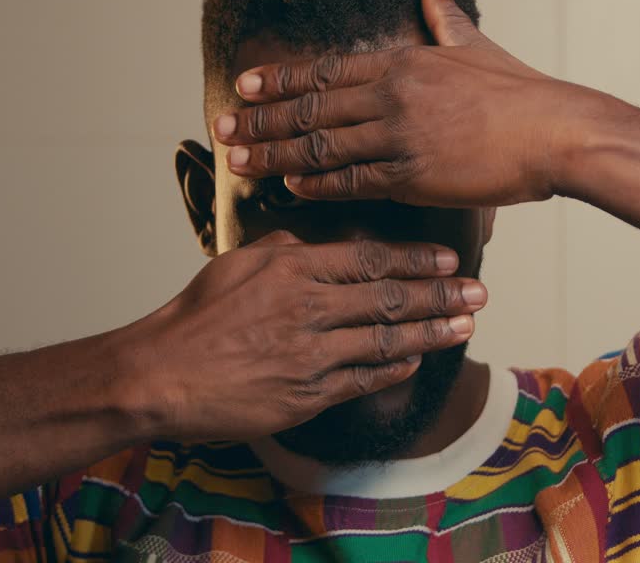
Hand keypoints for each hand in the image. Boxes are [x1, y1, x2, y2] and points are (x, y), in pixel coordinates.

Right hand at [122, 229, 487, 441]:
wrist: (161, 376)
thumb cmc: (195, 318)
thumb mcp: (238, 263)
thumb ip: (287, 249)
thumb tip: (322, 244)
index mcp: (293, 269)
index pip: (370, 258)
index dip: (416, 260)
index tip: (447, 260)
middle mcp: (309, 308)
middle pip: (391, 297)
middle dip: (442, 295)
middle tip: (477, 292)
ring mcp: (311, 355)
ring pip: (387, 339)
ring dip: (433, 331)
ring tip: (465, 325)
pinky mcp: (308, 395)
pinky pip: (366, 379)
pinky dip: (397, 366)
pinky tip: (418, 358)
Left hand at [211, 0, 604, 207]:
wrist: (555, 132)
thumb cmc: (521, 92)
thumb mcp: (476, 45)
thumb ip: (444, 16)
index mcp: (404, 61)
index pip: (325, 69)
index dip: (278, 78)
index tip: (242, 86)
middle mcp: (393, 95)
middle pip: (310, 107)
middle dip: (259, 120)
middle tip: (220, 129)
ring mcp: (401, 137)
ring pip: (321, 146)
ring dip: (274, 155)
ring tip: (238, 163)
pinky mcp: (414, 177)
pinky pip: (352, 181)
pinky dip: (317, 185)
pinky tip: (290, 188)